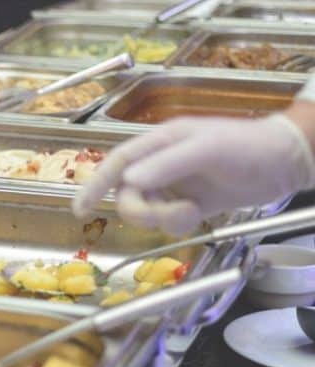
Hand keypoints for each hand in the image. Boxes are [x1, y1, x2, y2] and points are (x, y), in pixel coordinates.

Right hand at [72, 115, 314, 235]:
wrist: (286, 161)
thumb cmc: (248, 146)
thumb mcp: (207, 149)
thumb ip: (167, 164)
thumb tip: (128, 182)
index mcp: (160, 142)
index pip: (117, 163)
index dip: (94, 184)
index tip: (80, 209)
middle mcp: (161, 163)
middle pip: (128, 193)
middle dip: (141, 210)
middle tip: (163, 217)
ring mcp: (175, 184)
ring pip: (147, 209)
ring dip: (162, 219)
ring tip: (190, 214)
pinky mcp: (190, 203)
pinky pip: (167, 220)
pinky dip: (176, 224)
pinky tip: (196, 216)